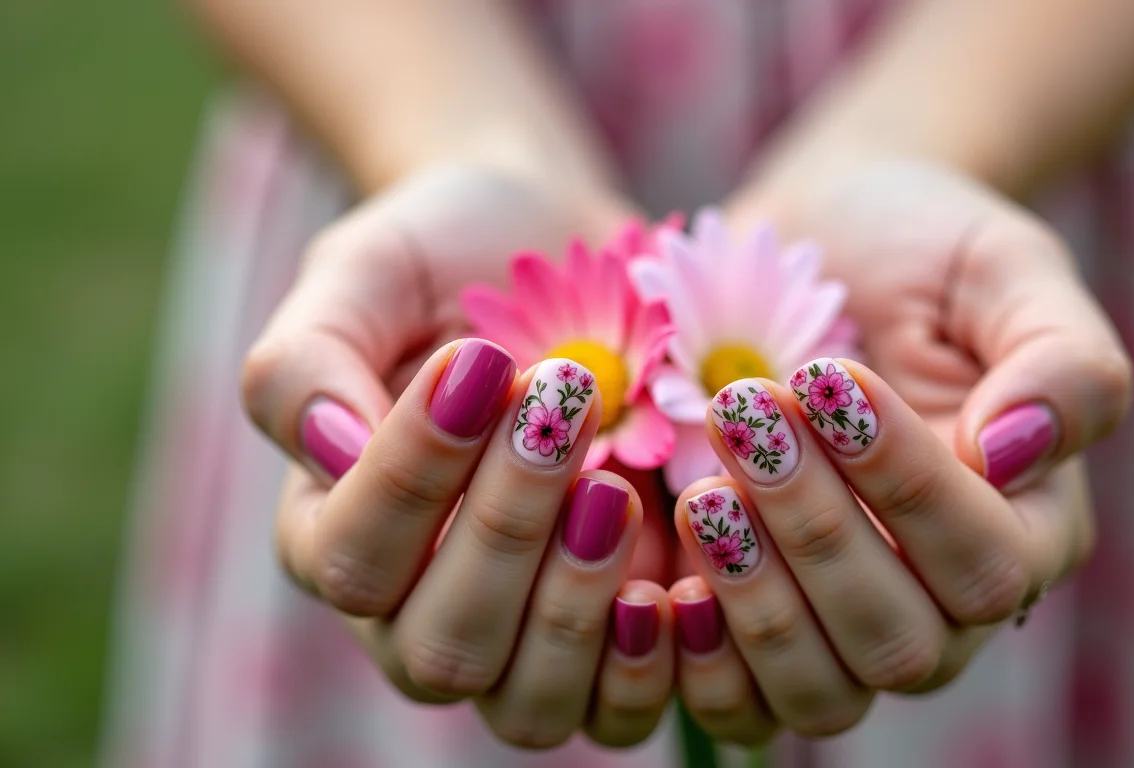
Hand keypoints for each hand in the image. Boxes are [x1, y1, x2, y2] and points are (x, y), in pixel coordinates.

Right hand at [241, 168, 673, 746]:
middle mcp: (416, 606)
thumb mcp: (365, 271)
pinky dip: (653, 662)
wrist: (566, 250)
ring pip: (530, 703)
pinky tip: (677, 575)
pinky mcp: (610, 637)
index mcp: (335, 529)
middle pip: (442, 648)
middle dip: (506, 529)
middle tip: (564, 404)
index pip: (351, 559)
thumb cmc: (450, 255)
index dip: (413, 477)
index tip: (479, 362)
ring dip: (576, 605)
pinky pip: (620, 709)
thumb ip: (308, 356)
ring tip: (614, 489)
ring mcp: (520, 635)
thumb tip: (328, 449)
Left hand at [668, 160, 1130, 740]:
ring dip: (755, 598)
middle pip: (899, 642)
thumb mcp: (1006, 269)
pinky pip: (740, 704)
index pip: (984, 562)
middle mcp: (940, 598)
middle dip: (817, 531)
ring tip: (702, 489)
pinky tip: (661, 576)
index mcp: (1025, 526)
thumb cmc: (922, 250)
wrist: (816, 241)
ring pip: (822, 690)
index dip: (906, 487)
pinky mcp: (757, 620)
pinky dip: (699, 660)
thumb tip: (1016, 453)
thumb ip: (1062, 361)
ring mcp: (843, 620)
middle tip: (744, 415)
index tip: (831, 379)